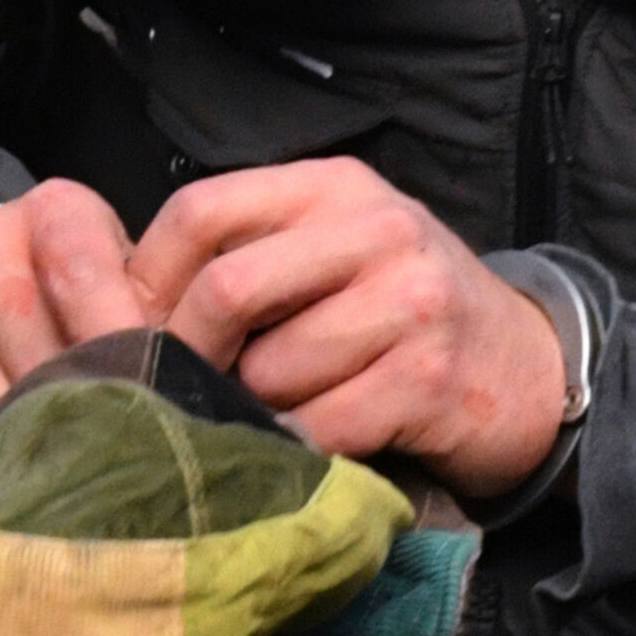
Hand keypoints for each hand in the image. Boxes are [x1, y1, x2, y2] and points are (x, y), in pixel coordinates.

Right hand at [0, 179, 146, 459]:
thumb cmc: (89, 309)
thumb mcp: (134, 292)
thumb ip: (168, 322)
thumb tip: (222, 390)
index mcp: (53, 211)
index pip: (79, 262)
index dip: (119, 334)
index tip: (156, 392)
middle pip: (28, 326)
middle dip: (79, 396)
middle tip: (123, 452)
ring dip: (31, 436)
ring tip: (78, 478)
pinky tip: (18, 482)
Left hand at [134, 162, 571, 499]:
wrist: (527, 369)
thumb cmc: (399, 316)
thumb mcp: (328, 254)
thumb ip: (243, 253)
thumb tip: (108, 286)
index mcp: (332, 186)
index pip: (202, 211)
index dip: (147, 277)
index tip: (128, 329)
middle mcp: (375, 228)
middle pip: (228, 289)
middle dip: (187, 354)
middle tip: (175, 393)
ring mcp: (410, 300)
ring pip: (271, 368)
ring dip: (252, 410)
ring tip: (267, 416)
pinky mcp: (431, 376)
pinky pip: (322, 425)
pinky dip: (298, 449)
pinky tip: (309, 447)